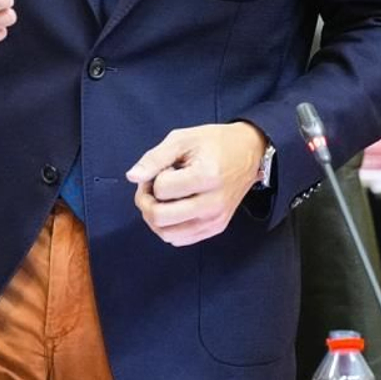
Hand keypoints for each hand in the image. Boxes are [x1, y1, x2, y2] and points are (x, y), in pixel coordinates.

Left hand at [125, 122, 267, 246]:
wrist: (248, 152)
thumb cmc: (214, 143)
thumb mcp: (182, 139)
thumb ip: (154, 158)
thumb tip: (132, 176)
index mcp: (206, 176)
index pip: (161, 189)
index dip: (152, 177)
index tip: (161, 168)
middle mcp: (213, 204)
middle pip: (160, 218)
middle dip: (146, 201)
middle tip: (151, 186)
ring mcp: (215, 220)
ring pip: (167, 234)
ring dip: (155, 217)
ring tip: (161, 198)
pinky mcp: (216, 228)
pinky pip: (180, 239)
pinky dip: (168, 227)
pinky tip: (172, 208)